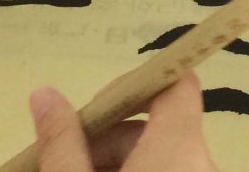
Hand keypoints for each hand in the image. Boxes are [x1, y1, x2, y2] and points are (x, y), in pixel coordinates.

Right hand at [30, 74, 218, 171]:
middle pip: (160, 128)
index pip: (178, 84)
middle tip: (68, 162)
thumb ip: (62, 143)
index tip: (94, 109)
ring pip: (163, 158)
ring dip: (120, 163)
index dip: (136, 84)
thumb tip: (44, 93)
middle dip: (109, 138)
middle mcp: (203, 164)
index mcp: (180, 150)